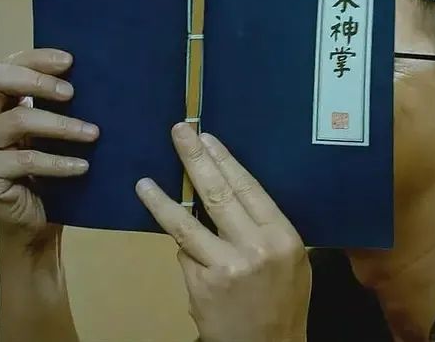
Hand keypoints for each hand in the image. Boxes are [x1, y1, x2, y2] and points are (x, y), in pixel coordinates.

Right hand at [0, 49, 99, 246]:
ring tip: (94, 133)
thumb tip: (94, 79)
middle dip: (38, 81)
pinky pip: (27, 160)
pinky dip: (59, 162)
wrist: (32, 223)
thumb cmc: (46, 173)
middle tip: (73, 93)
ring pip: (18, 120)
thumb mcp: (50, 135)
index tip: (70, 61)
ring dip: (61, 125)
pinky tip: (83, 166)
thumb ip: (56, 108)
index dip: (36, 58)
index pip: (8, 65)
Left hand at [135, 123, 310, 341]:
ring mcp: (225, 267)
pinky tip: (184, 248)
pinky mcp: (201, 286)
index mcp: (283, 236)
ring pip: (186, 224)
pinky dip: (184, 250)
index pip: (248, 188)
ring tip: (143, 183)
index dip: (224, 160)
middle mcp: (255, 248)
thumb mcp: (292, 259)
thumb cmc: (284, 300)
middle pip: (218, 194)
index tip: (207, 138)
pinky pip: (185, 256)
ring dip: (161, 201)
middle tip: (179, 133)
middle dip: (195, 159)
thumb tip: (231, 191)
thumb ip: (265, 228)